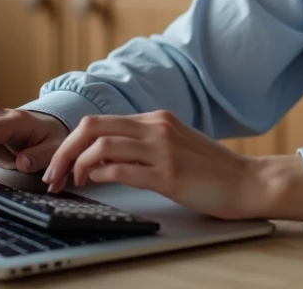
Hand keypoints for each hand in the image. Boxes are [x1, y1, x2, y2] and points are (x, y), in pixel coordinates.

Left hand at [44, 110, 266, 220]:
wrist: (249, 182)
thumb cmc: (212, 170)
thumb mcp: (175, 146)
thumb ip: (144, 145)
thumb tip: (104, 158)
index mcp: (156, 119)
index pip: (100, 121)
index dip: (72, 142)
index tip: (61, 163)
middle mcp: (156, 128)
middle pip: (92, 126)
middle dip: (64, 150)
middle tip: (53, 174)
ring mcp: (162, 150)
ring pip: (101, 145)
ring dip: (77, 165)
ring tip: (72, 182)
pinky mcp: (168, 175)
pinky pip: (121, 169)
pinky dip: (100, 176)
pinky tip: (95, 184)